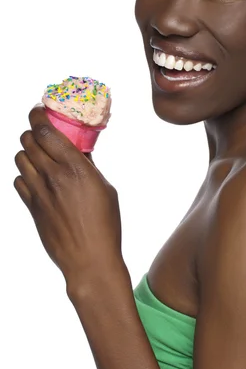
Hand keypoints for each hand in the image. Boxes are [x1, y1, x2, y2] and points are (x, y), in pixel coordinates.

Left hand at [14, 106, 122, 287]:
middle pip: (27, 140)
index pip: (44, 131)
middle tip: (41, 132)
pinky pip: (17, 181)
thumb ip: (88, 167)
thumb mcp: (105, 188)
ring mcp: (38, 192)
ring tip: (39, 154)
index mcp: (74, 168)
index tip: (39, 109)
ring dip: (27, 151)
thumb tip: (79, 151)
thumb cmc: (105, 225)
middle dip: (32, 131)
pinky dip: (24, 174)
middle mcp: (52, 176)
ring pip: (19, 158)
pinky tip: (36, 178)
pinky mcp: (31, 207)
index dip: (37, 115)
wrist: (89, 260)